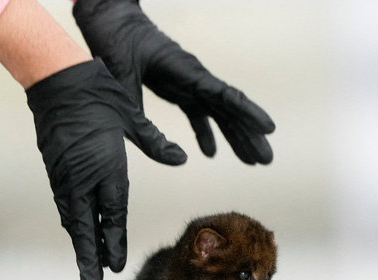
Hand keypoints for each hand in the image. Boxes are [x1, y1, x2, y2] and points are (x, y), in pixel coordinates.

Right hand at [26, 59, 186, 279]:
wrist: (59, 80)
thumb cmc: (100, 95)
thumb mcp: (131, 119)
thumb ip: (155, 143)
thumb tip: (182, 158)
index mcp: (107, 167)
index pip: (113, 214)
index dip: (114, 243)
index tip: (115, 266)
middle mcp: (84, 177)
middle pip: (88, 226)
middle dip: (91, 258)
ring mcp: (66, 175)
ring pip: (74, 219)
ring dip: (80, 244)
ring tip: (87, 268)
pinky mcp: (55, 169)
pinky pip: (65, 204)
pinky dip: (72, 223)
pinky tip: (78, 233)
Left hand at [73, 0, 274, 164]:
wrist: (108, 20)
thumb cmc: (115, 45)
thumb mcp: (123, 86)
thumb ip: (143, 124)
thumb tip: (175, 158)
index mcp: (187, 72)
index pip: (225, 95)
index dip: (248, 113)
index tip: (269, 129)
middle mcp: (195, 77)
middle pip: (229, 108)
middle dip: (249, 134)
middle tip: (266, 159)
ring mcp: (188, 83)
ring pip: (218, 113)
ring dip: (234, 137)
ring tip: (251, 161)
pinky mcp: (177, 88)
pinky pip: (197, 113)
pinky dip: (205, 133)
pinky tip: (210, 152)